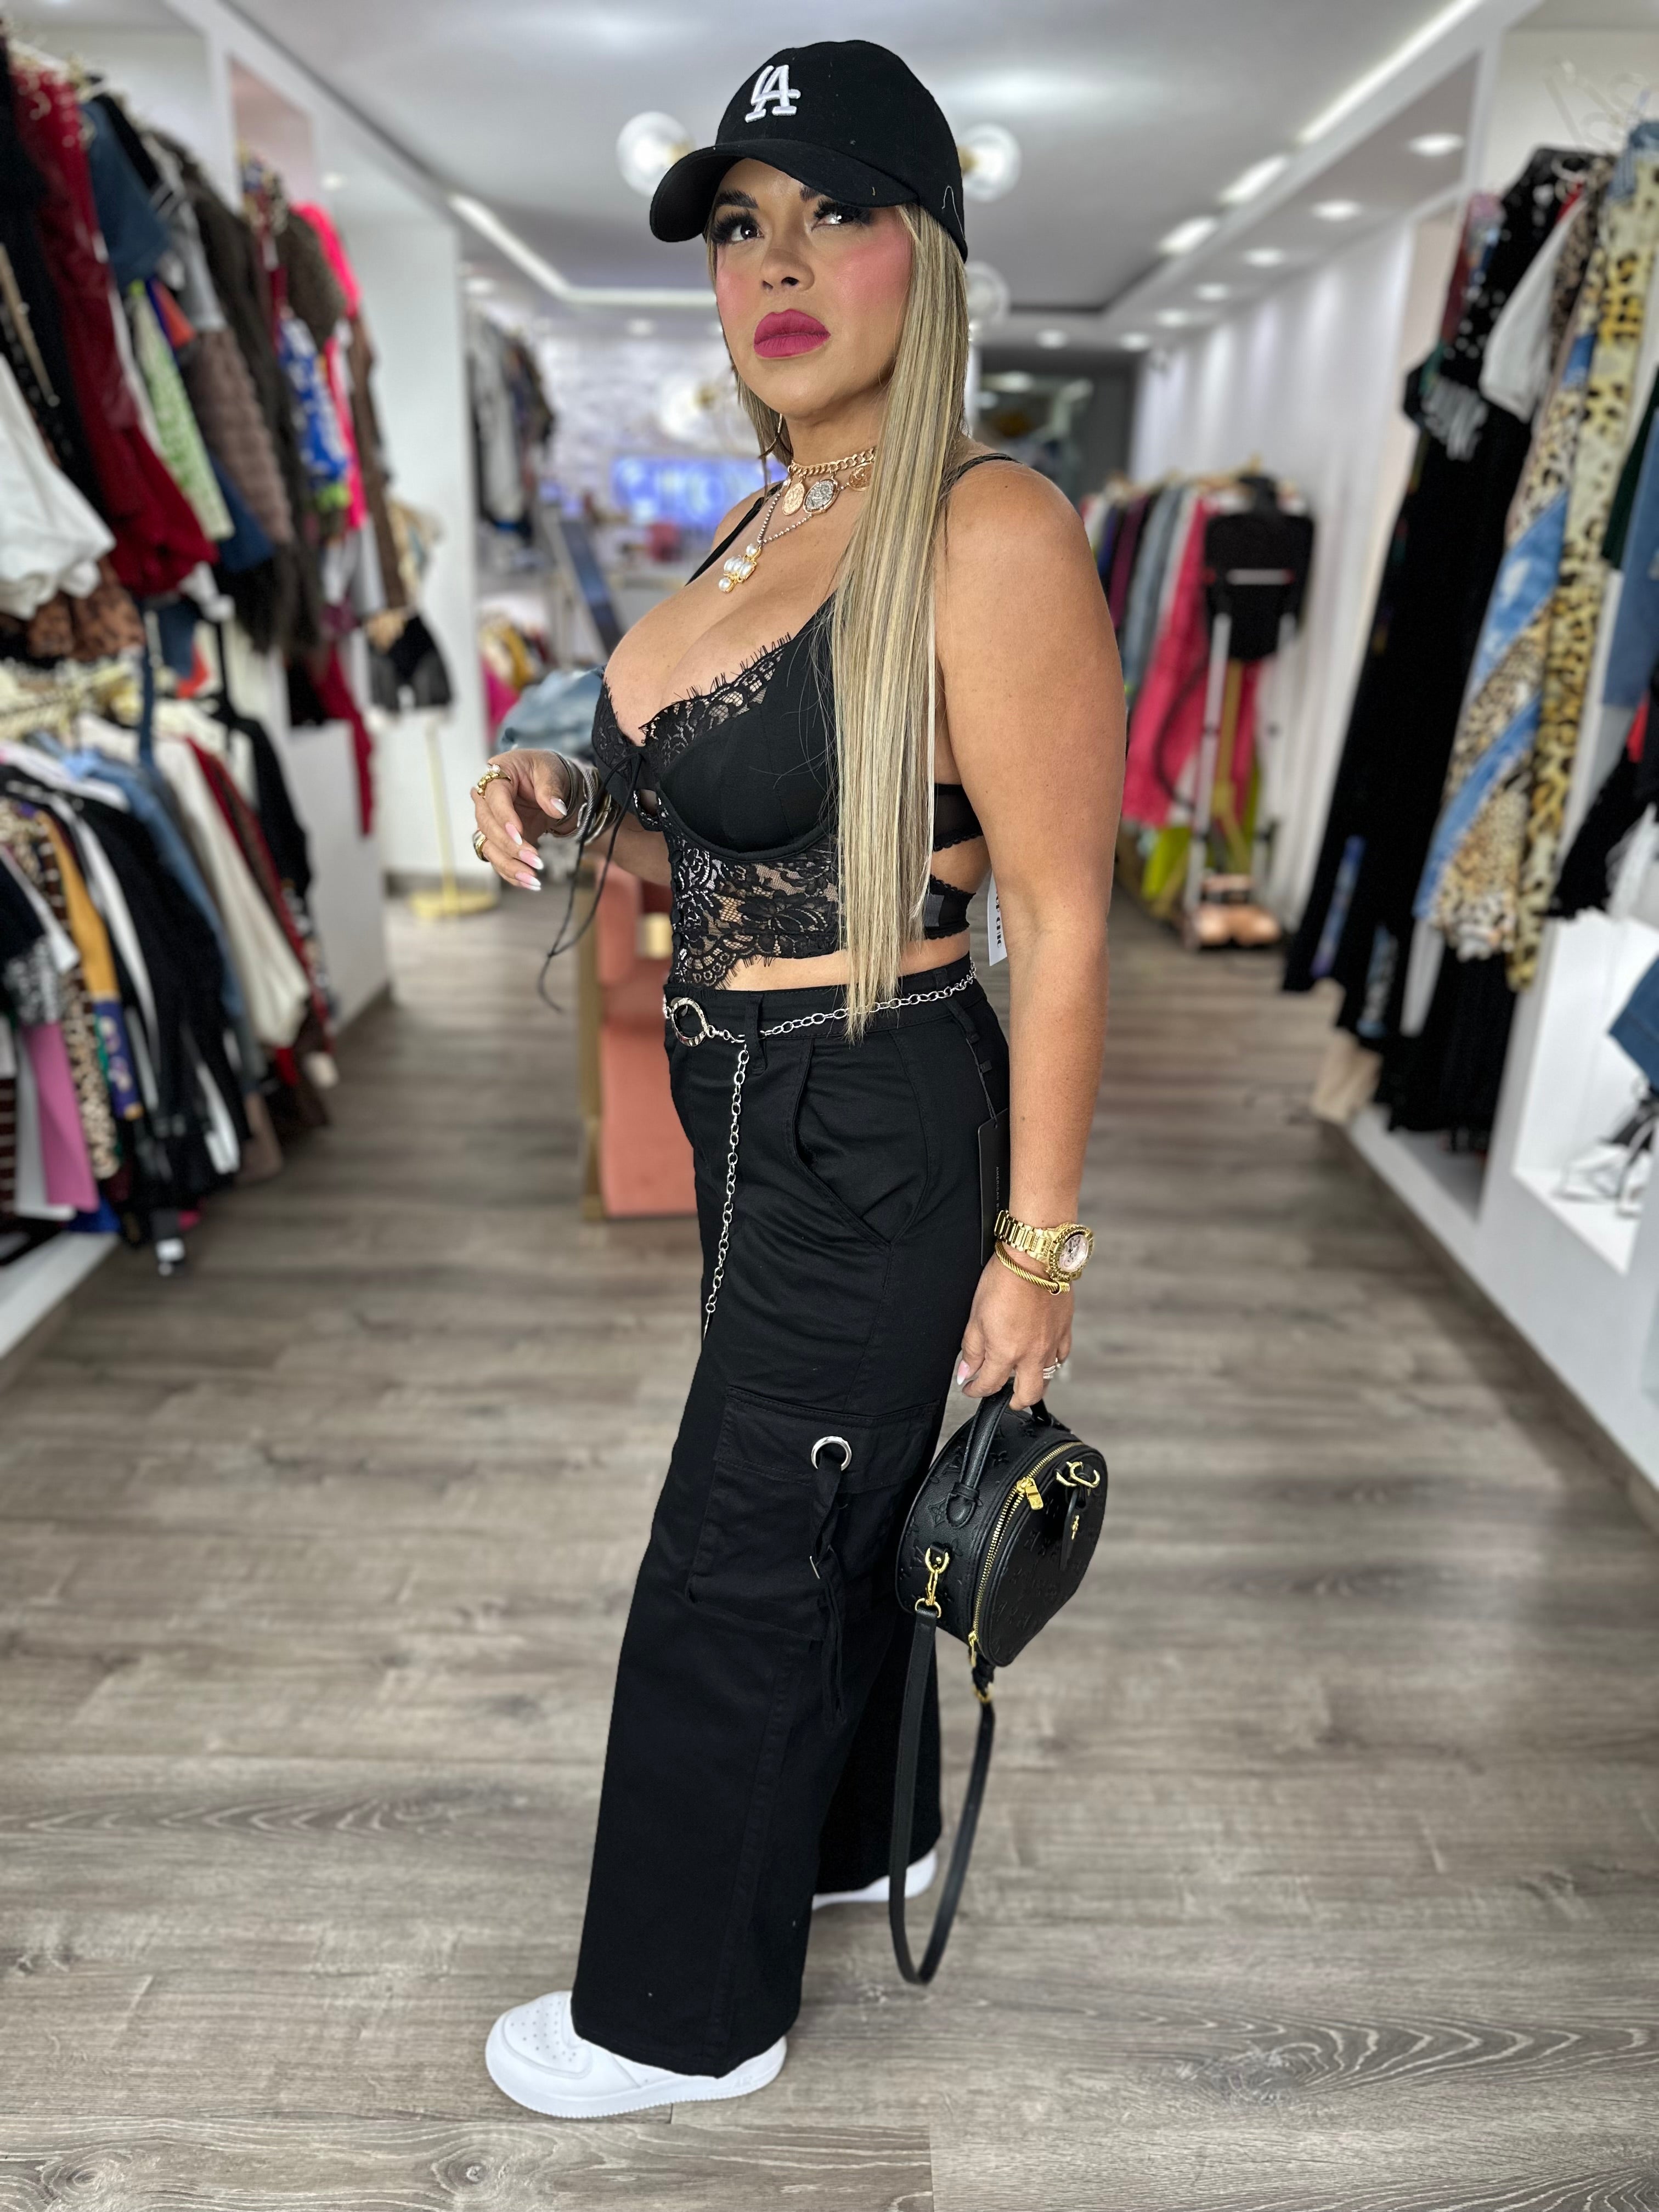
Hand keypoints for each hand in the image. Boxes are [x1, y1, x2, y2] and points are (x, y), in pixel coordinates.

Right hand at [471, 749, 579, 890]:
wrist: (549, 783)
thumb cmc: (546, 770)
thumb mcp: (551, 770)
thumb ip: (551, 788)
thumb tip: (556, 809)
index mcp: (497, 776)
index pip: (494, 799)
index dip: (504, 818)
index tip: (520, 835)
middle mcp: (487, 800)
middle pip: (487, 826)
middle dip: (509, 847)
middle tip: (535, 860)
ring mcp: (492, 822)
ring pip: (489, 847)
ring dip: (509, 866)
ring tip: (533, 880)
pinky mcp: (500, 839)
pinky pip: (499, 859)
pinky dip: (512, 873)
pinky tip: (530, 884)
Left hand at [955, 1253, 1072, 1410]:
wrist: (1035, 1258)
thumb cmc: (1005, 1280)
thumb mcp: (976, 1316)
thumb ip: (972, 1349)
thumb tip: (966, 1372)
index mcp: (1006, 1352)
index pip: (989, 1385)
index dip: (975, 1390)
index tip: (970, 1387)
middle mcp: (1031, 1354)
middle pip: (1027, 1395)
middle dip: (1013, 1401)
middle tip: (1004, 1398)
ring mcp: (1051, 1344)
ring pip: (1047, 1378)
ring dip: (1033, 1383)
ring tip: (1023, 1379)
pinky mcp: (1065, 1330)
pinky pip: (1061, 1356)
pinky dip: (1052, 1363)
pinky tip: (1044, 1357)